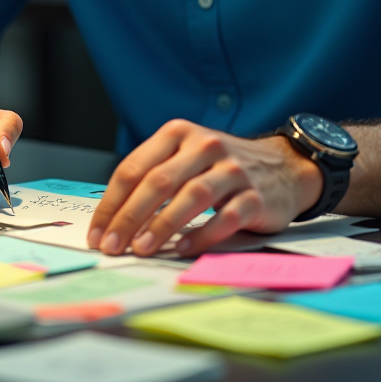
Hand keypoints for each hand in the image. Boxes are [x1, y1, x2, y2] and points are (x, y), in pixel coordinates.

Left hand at [87, 119, 322, 257]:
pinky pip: (225, 217)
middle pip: (158, 181)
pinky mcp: (255, 195)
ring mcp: (232, 169)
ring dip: (162, 226)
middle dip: (129, 217)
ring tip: (142, 248)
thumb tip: (113, 220)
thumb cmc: (222, 167)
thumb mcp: (186, 157)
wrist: (283, 166)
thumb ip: (154, 177)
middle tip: (113, 246)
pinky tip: (184, 248)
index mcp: (179, 133)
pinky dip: (202, 235)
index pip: (135, 168)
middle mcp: (205, 145)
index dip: (112, 203)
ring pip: (191, 196)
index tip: (98, 233)